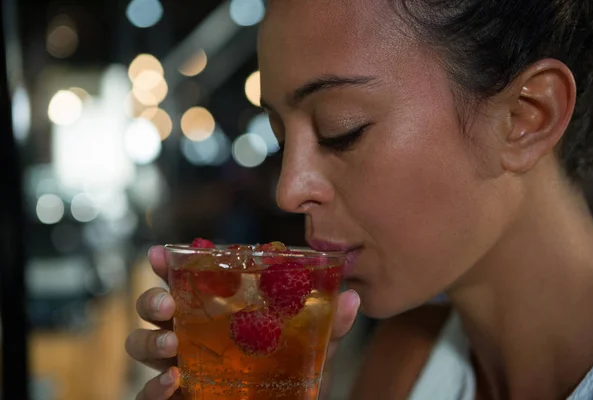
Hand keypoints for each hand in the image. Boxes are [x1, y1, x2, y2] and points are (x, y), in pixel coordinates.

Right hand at [125, 246, 360, 399]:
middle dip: (152, 299)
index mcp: (217, 315)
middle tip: (167, 302)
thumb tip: (352, 297)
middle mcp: (191, 337)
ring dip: (148, 339)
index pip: (186, 283)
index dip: (167, 266)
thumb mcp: (312, 353)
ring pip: (141, 346)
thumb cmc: (291, 381)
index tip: (160, 253)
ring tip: (172, 342)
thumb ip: (328, 327)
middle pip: (155, 310)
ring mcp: (178, 369)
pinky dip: (153, 387)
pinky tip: (174, 381)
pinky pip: (147, 394)